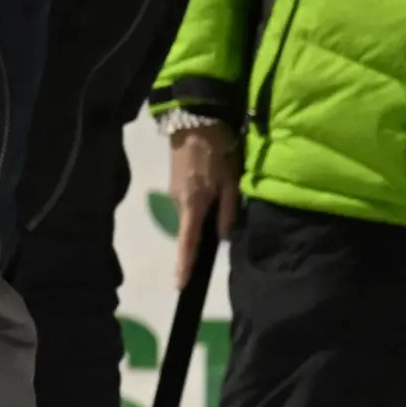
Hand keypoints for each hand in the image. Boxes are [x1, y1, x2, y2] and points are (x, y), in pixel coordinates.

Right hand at [168, 120, 241, 286]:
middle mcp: (179, 201)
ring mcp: (174, 191)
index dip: (186, 265)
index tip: (180, 285)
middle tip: (225, 208)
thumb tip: (223, 237)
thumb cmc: (219, 153)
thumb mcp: (231, 184)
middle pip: (193, 227)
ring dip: (206, 210)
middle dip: (206, 229)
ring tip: (223, 189)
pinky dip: (202, 200)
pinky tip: (214, 184)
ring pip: (194, 213)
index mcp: (193, 204)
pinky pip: (191, 200)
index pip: (188, 242)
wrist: (196, 121)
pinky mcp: (175, 182)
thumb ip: (228, 212)